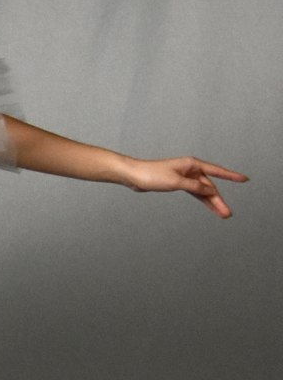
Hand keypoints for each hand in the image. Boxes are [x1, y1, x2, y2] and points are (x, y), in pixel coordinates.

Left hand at [123, 155, 247, 217]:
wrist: (134, 176)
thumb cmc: (152, 175)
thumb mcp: (176, 182)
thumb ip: (194, 187)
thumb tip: (210, 191)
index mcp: (192, 164)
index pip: (217, 171)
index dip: (231, 176)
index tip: (245, 179)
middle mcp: (191, 169)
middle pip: (210, 186)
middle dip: (219, 200)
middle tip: (228, 214)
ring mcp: (185, 177)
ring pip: (203, 191)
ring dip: (212, 203)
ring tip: (222, 214)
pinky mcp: (178, 184)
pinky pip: (195, 193)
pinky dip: (202, 200)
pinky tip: (209, 207)